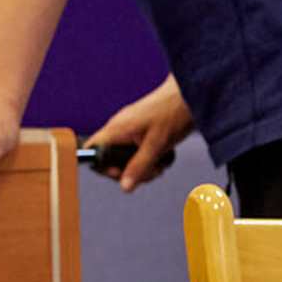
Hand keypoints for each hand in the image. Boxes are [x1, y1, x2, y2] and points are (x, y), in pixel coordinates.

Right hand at [84, 74, 192, 191]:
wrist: (189, 94)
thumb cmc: (173, 113)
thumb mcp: (157, 145)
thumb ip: (139, 166)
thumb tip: (124, 187)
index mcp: (116, 129)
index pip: (91, 150)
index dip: (102, 167)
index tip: (122, 173)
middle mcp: (118, 128)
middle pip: (109, 158)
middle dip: (128, 170)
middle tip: (150, 172)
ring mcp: (128, 128)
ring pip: (124, 155)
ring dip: (142, 165)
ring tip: (160, 165)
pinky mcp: (139, 129)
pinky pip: (135, 148)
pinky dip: (147, 156)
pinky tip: (162, 156)